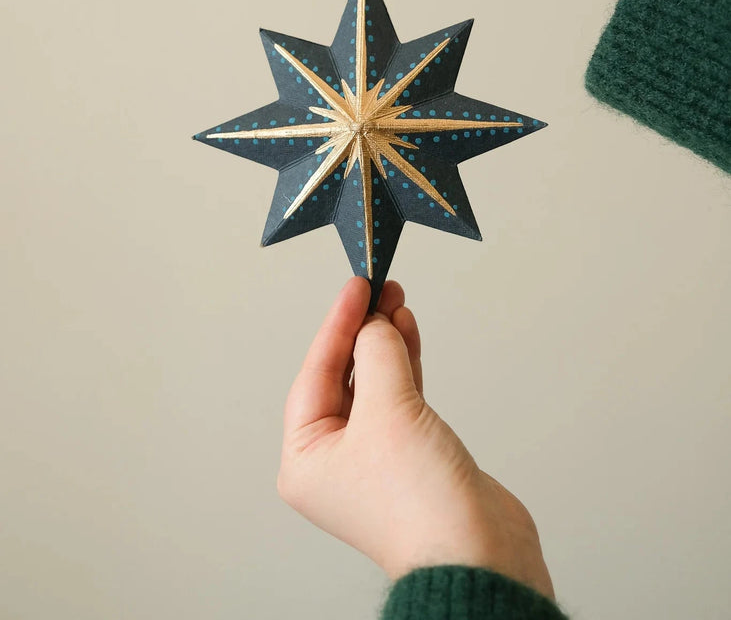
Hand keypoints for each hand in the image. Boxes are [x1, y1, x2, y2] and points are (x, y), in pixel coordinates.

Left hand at [277, 276, 555, 599]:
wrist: (478, 553)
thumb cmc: (421, 504)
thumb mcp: (387, 410)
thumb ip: (377, 355)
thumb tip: (375, 323)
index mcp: (306, 459)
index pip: (315, 373)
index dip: (337, 324)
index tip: (355, 287)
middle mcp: (334, 459)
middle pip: (342, 375)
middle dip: (362, 330)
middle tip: (379, 288)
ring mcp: (374, 457)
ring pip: (373, 382)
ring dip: (385, 342)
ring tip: (397, 302)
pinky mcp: (410, 454)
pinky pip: (399, 395)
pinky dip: (405, 364)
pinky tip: (409, 333)